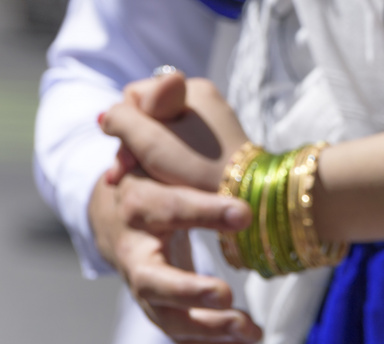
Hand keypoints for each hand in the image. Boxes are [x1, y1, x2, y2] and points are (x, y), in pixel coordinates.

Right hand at [91, 70, 259, 341]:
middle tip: (227, 295)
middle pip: (153, 278)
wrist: (120, 200)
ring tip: (246, 329)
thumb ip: (159, 99)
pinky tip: (249, 338)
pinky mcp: (161, 301)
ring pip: (166, 315)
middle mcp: (133, 247)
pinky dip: (209, 338)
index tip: (243, 214)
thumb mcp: (153, 119)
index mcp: (136, 200)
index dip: (201, 210)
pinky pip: (180, 329)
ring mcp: (145, 278)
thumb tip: (167, 80)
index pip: (165, 205)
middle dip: (188, 290)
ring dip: (204, 329)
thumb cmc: (146, 155)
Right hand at [102, 72, 249, 191]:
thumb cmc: (196, 166)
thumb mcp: (151, 140)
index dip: (125, 125)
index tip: (133, 155)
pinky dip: (163, 163)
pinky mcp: (212, 145)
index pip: (134, 97)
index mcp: (192, 89)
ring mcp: (208, 122)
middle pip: (146, 117)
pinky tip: (159, 180)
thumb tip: (107, 114)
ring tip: (143, 178)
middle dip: (134, 144)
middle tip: (129, 171)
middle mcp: (202, 100)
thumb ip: (122, 119)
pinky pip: (175, 147)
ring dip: (145, 157)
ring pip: (158, 135)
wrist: (244, 194)